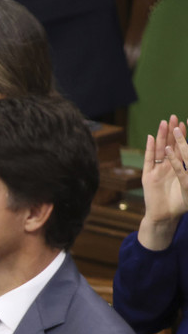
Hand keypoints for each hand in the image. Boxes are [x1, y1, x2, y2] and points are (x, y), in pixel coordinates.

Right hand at [138, 115, 187, 249]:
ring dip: (161, 136)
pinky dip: (150, 149)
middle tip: (174, 116)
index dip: (183, 136)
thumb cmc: (180, 204)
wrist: (165, 216)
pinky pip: (149, 161)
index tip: (186, 122)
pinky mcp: (148, 177)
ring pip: (159, 149)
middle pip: (170, 145)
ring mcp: (157, 170)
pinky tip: (151, 138)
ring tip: (163, 122)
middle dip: (172, 131)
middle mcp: (167, 167)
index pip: (182, 148)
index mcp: (178, 168)